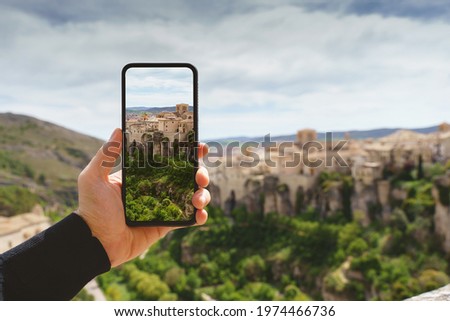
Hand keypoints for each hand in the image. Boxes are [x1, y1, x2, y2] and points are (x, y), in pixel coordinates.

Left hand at [77, 128, 209, 266]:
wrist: (96, 243)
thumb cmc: (92, 209)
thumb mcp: (93, 178)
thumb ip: (105, 154)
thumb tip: (118, 129)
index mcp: (143, 175)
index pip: (169, 159)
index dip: (187, 152)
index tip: (199, 146)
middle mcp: (156, 188)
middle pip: (187, 176)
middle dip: (200, 172)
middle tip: (199, 175)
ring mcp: (163, 207)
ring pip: (192, 195)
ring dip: (202, 194)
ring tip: (198, 199)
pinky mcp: (166, 225)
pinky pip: (188, 219)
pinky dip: (199, 216)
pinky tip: (199, 214)